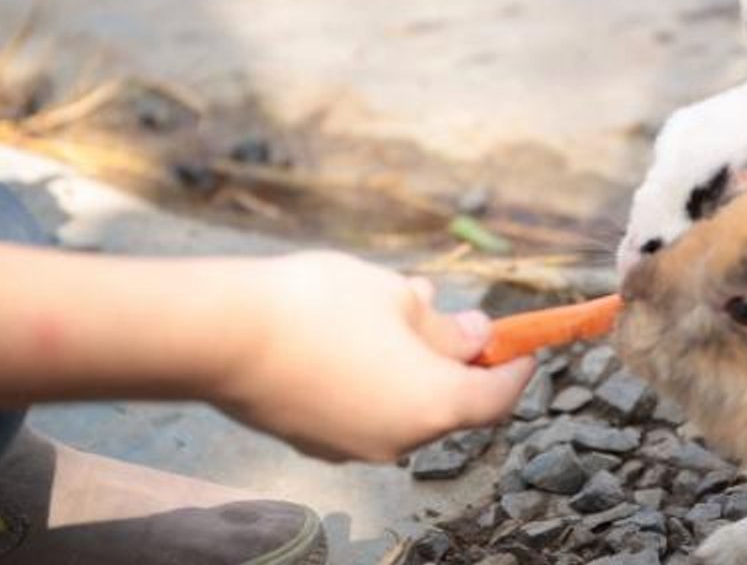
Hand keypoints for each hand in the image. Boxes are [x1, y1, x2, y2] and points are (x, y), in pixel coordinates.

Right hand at [214, 251, 534, 461]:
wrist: (222, 335)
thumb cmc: (320, 306)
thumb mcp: (397, 299)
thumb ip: (446, 327)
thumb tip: (475, 337)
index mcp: (434, 405)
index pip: (497, 397)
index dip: (516, 367)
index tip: (524, 345)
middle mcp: (400, 441)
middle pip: (449, 403)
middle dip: (456, 360)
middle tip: (450, 314)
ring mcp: (354, 448)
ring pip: (404, 405)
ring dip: (411, 365)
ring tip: (392, 309)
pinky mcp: (315, 441)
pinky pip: (364, 411)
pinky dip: (374, 379)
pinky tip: (353, 335)